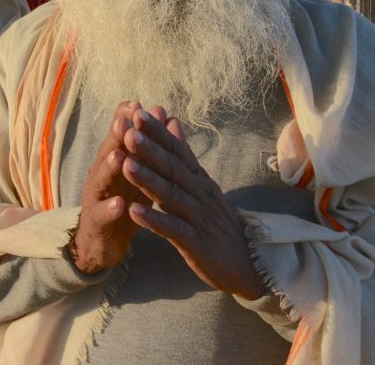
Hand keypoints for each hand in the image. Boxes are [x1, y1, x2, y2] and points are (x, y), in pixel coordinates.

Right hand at [69, 101, 152, 273]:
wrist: (100, 243)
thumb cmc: (122, 203)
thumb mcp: (135, 174)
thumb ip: (146, 147)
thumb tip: (161, 114)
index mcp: (113, 163)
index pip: (119, 138)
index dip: (126, 121)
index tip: (138, 104)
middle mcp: (101, 176)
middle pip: (108, 152)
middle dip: (116, 137)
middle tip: (125, 121)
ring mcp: (96, 199)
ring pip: (101, 181)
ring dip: (110, 168)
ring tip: (119, 157)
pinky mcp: (96, 223)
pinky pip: (102, 215)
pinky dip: (110, 209)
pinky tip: (120, 205)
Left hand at [122, 108, 265, 298]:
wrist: (249, 263)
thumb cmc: (217, 221)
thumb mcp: (202, 184)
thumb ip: (184, 155)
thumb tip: (172, 122)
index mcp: (198, 179)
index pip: (177, 150)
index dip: (157, 132)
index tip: (136, 113)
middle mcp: (199, 194)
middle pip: (172, 168)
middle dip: (149, 149)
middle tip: (127, 131)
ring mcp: (199, 218)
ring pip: (171, 195)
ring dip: (148, 180)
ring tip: (125, 165)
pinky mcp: (196, 243)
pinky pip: (173, 230)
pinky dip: (154, 221)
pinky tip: (134, 212)